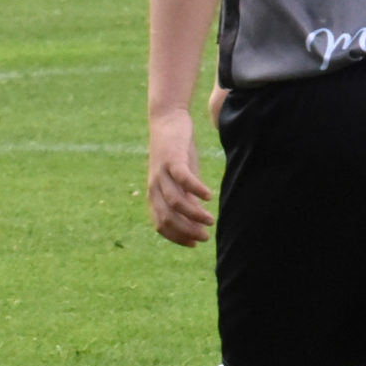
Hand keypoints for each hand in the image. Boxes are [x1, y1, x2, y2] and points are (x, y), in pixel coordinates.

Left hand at [146, 108, 212, 245]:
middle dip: (186, 231)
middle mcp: (155, 186)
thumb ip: (187, 199)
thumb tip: (196, 221)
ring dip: (193, 215)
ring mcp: (162, 173)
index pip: (161, 224)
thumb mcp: (181, 180)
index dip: (177, 237)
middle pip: (166, 217)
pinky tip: (209, 197)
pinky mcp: (172, 160)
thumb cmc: (176, 154)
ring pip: (174, 202)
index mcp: (155, 194)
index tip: (194, 243)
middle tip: (205, 237)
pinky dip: (196, 190)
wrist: (167, 121)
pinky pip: (183, 179)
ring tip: (210, 220)